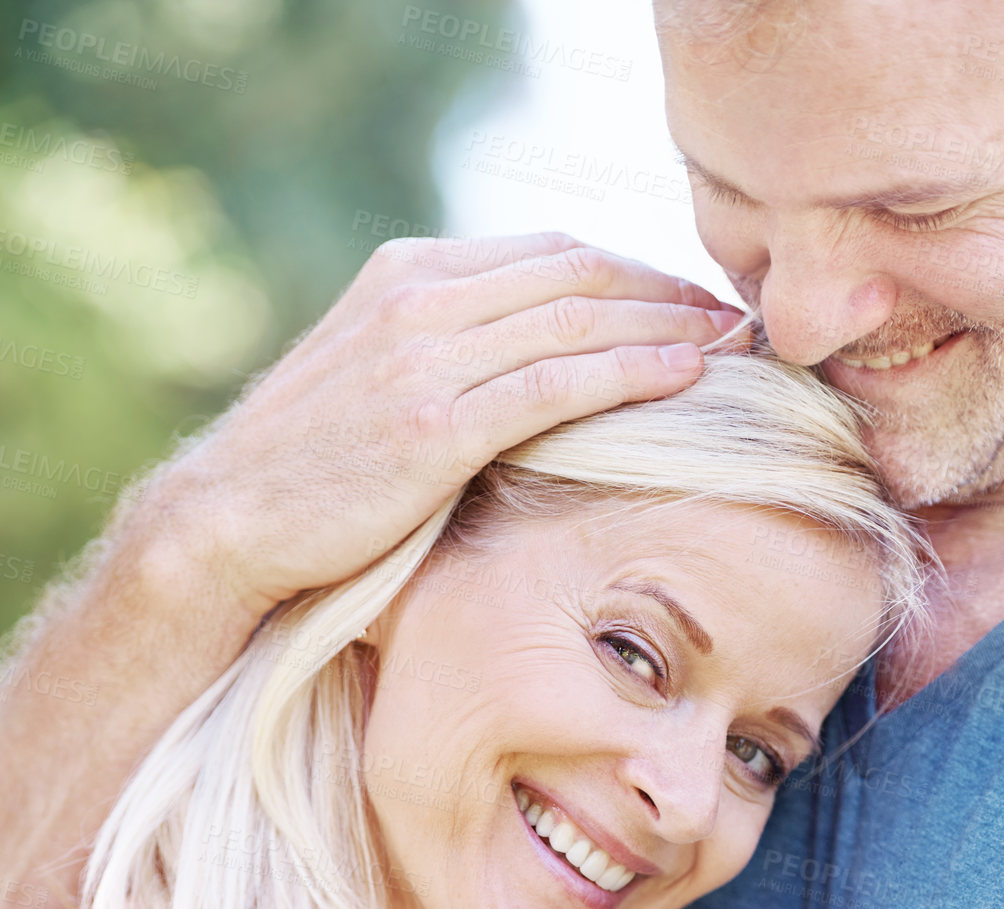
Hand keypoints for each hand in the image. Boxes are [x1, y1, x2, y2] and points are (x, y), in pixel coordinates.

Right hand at [146, 232, 741, 619]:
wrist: (230, 520)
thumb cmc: (312, 466)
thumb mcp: (375, 374)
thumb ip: (449, 347)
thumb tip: (534, 359)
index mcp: (409, 275)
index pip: (551, 253)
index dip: (634, 271)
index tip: (688, 300)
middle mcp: (420, 300)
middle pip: (578, 274)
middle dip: (666, 290)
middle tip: (733, 315)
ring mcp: (425, 359)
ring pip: (576, 321)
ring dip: (666, 325)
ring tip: (731, 341)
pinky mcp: (434, 426)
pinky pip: (555, 384)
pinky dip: (629, 372)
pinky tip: (684, 375)